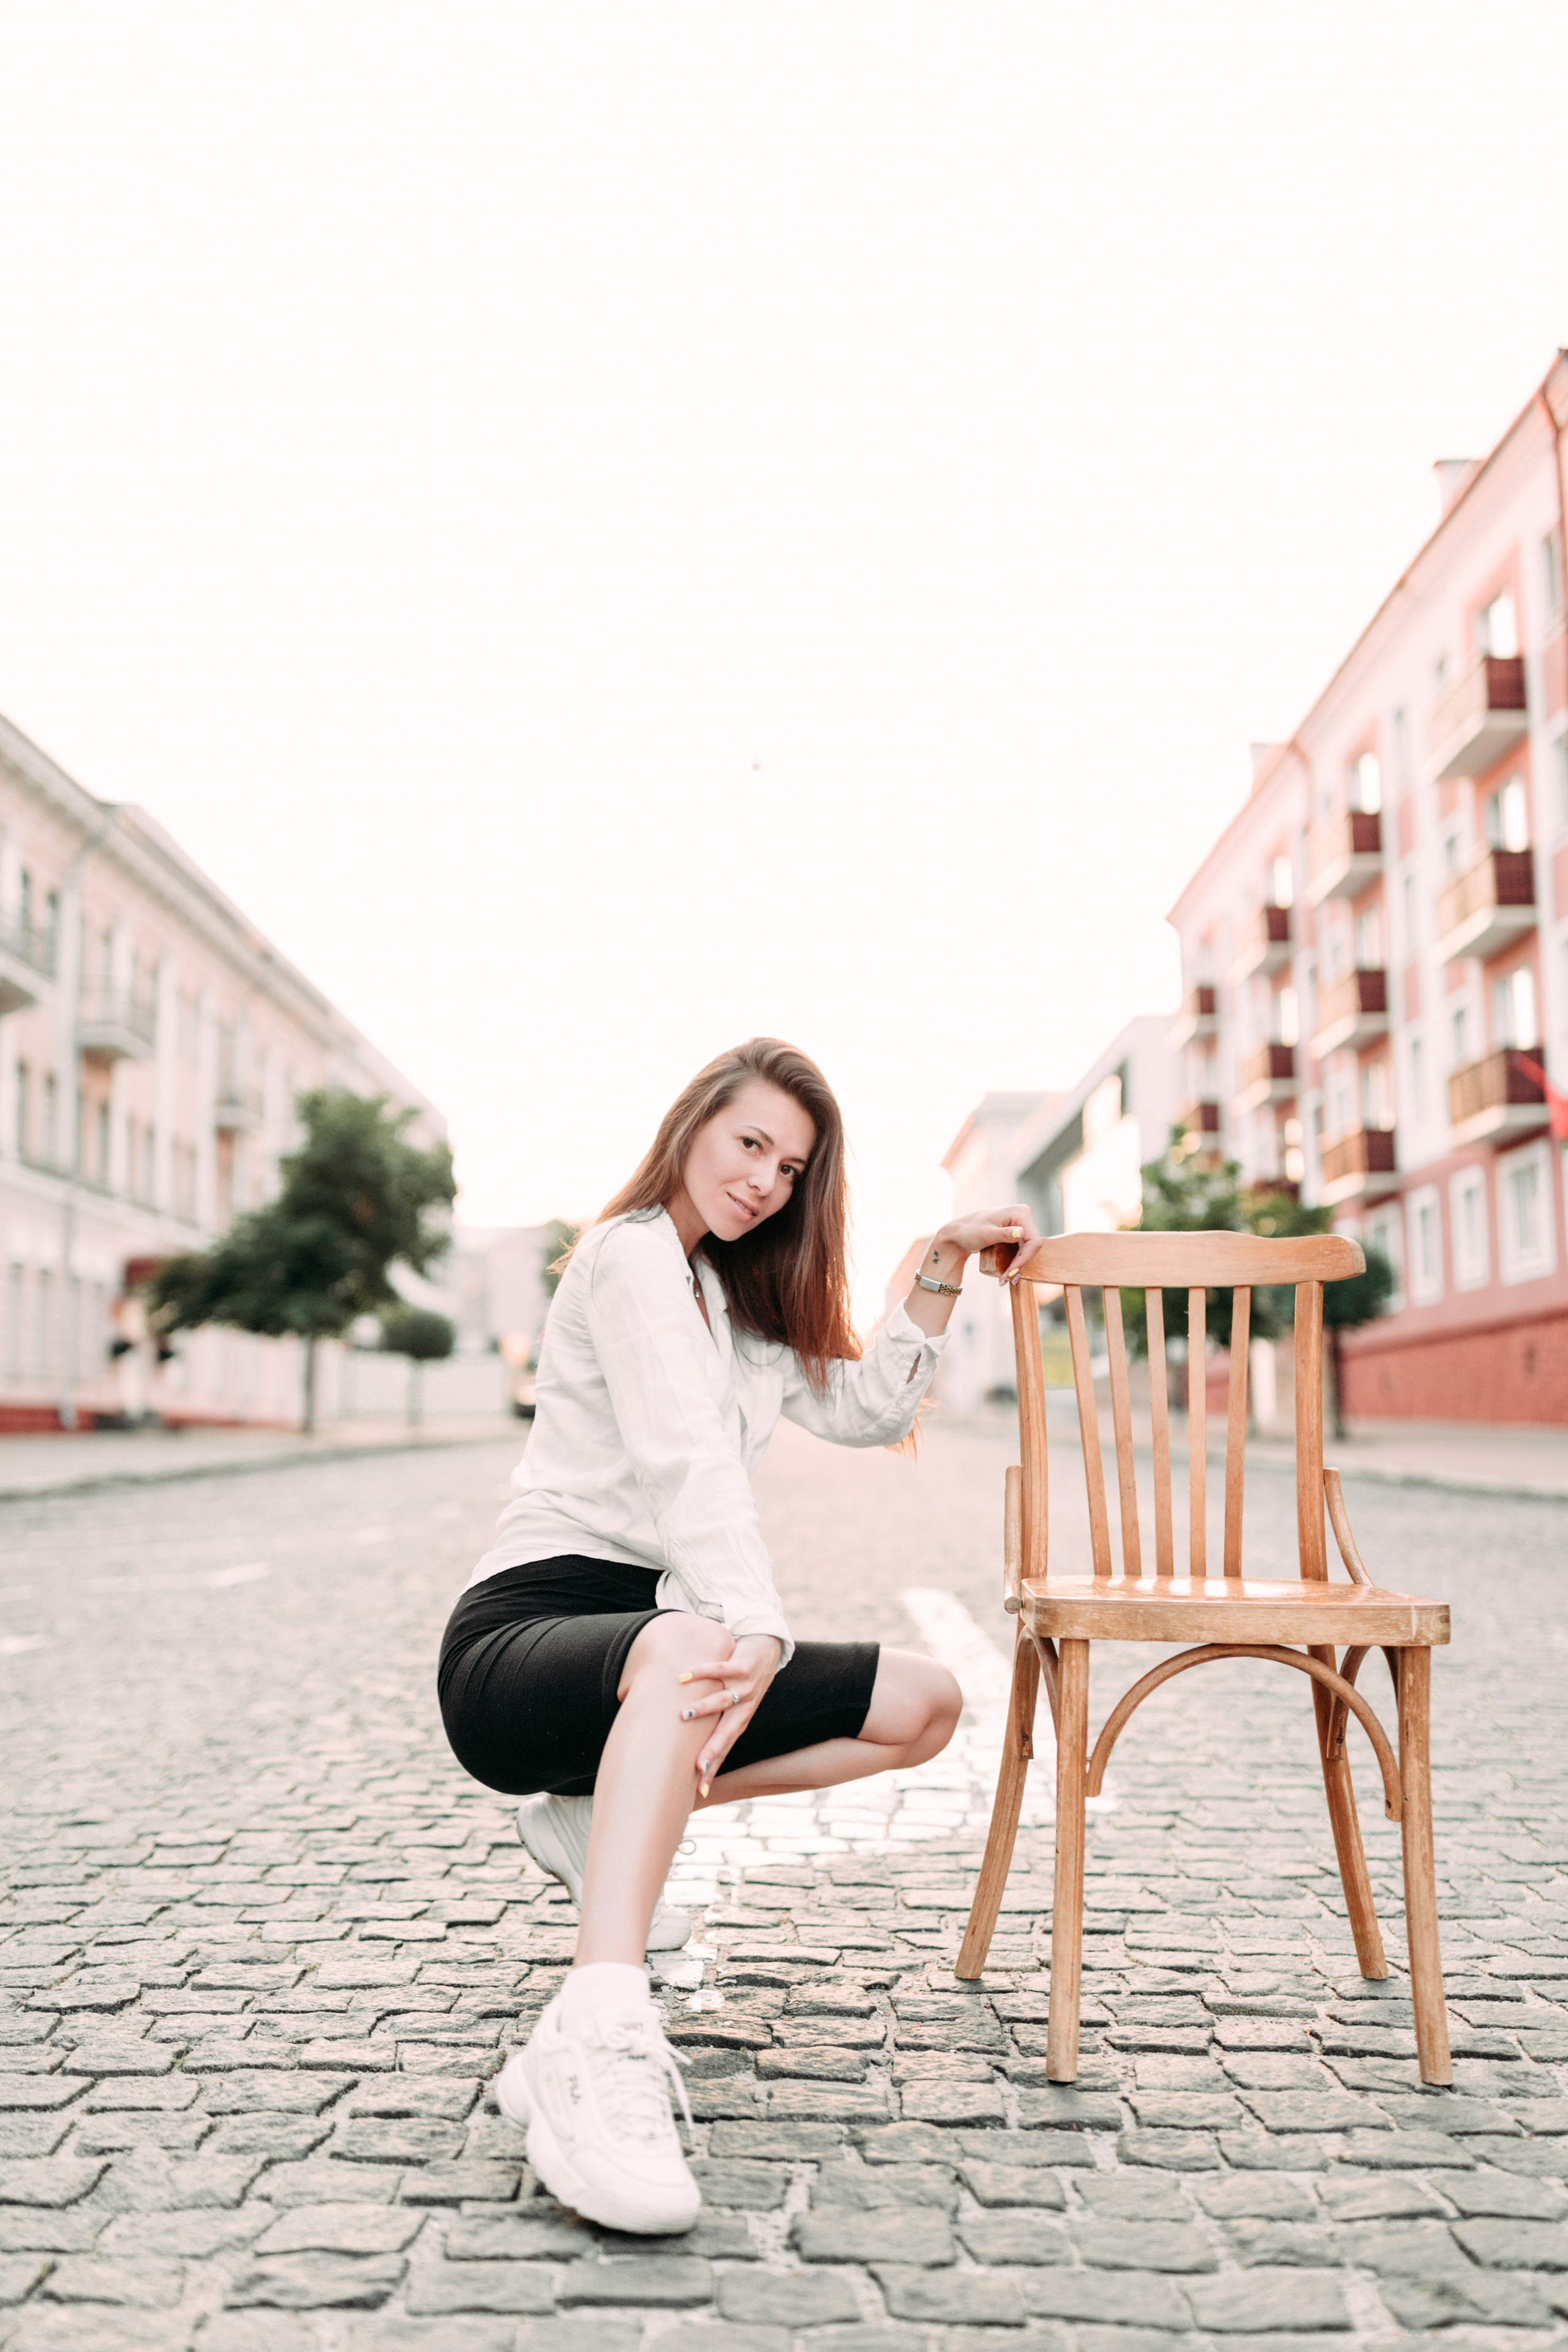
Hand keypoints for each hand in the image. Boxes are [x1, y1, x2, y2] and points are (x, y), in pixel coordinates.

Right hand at [678, 1634, 782, 1794]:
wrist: (768, 1650)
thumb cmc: (742, 1681)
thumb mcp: (734, 1705)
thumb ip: (716, 1721)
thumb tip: (686, 1741)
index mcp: (740, 1721)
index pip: (725, 1749)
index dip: (714, 1769)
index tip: (701, 1790)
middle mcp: (743, 1707)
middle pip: (727, 1733)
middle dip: (712, 1750)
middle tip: (697, 1766)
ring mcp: (745, 1687)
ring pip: (722, 1700)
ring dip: (703, 1709)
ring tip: (684, 1715)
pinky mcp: (743, 1666)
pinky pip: (721, 1669)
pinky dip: (703, 1672)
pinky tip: (684, 1676)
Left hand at [940, 1203, 1040, 1278]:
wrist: (958, 1232)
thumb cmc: (968, 1231)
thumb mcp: (985, 1234)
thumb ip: (1004, 1234)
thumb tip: (1021, 1233)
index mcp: (1020, 1213)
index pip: (1033, 1240)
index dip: (1024, 1259)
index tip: (1010, 1272)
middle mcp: (1023, 1216)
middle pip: (1031, 1247)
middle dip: (1020, 1265)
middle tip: (1005, 1280)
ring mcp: (1020, 1224)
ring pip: (1028, 1250)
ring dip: (1018, 1266)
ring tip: (1005, 1280)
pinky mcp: (1016, 1232)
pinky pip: (1021, 1249)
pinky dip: (1015, 1262)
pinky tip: (1008, 1273)